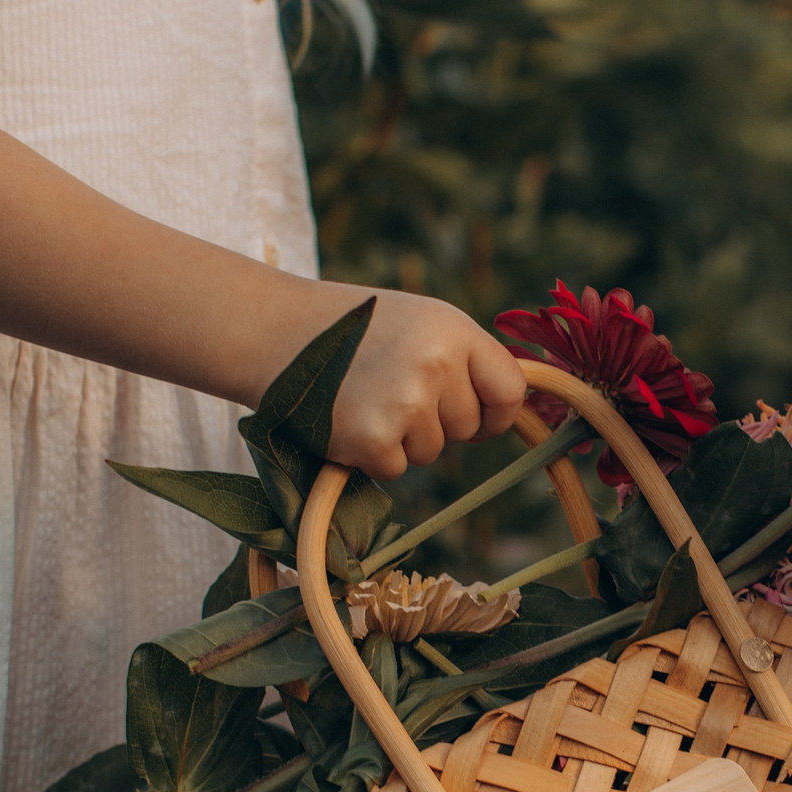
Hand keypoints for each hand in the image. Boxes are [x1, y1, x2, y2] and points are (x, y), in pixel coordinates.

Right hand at [273, 290, 528, 479]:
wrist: (278, 334)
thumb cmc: (358, 330)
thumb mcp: (423, 323)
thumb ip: (468, 360)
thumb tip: (512, 409)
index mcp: (453, 331)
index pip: (510, 391)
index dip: (495, 411)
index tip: (477, 413)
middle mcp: (435, 365)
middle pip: (469, 427)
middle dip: (439, 421)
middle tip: (391, 388)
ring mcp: (404, 404)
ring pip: (432, 451)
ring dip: (403, 437)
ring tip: (365, 397)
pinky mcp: (373, 439)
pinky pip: (395, 468)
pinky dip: (372, 455)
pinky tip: (348, 418)